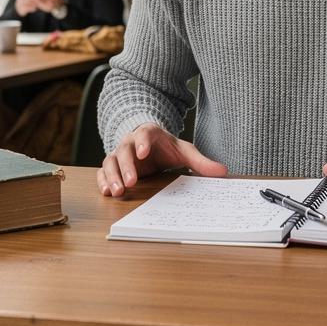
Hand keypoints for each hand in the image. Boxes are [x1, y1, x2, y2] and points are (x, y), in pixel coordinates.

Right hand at [98, 122, 228, 196]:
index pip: (144, 134)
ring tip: (117, 192)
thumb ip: (201, 161)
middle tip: (131, 182)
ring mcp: (119, 153)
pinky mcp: (113, 166)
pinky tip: (107, 192)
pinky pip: (103, 171)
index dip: (142, 142)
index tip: (143, 153)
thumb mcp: (185, 152)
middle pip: (124, 150)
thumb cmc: (168, 148)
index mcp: (149, 133)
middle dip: (126, 167)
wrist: (151, 146)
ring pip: (110, 161)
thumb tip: (223, 171)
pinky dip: (103, 180)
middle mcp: (130, 142)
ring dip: (112, 176)